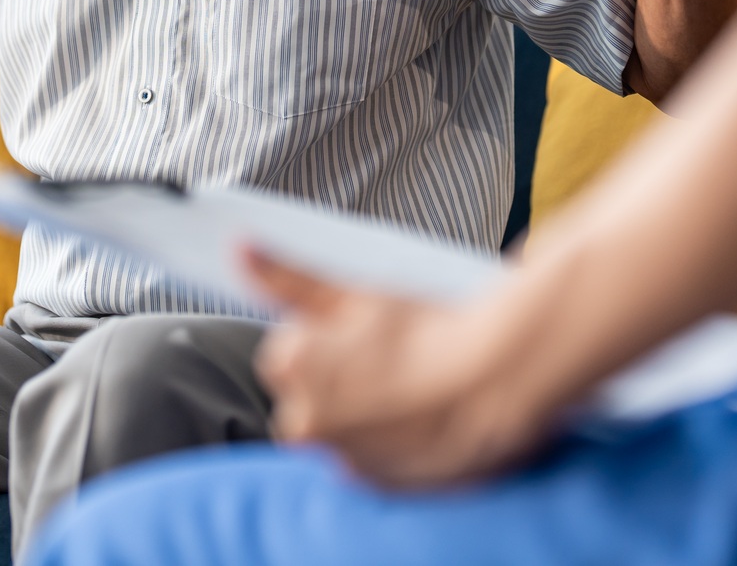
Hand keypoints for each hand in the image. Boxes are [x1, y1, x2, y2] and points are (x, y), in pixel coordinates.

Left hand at [248, 250, 557, 486]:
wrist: (499, 377)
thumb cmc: (427, 327)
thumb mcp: (355, 293)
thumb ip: (287, 276)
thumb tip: (237, 249)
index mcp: (292, 368)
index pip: (289, 355)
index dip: (331, 340)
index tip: (369, 335)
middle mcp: (305, 422)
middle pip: (310, 398)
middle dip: (342, 383)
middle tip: (395, 361)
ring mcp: (342, 459)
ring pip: (342, 431)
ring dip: (368, 415)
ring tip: (415, 389)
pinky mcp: (378, 487)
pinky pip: (371, 463)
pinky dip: (390, 445)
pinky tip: (424, 419)